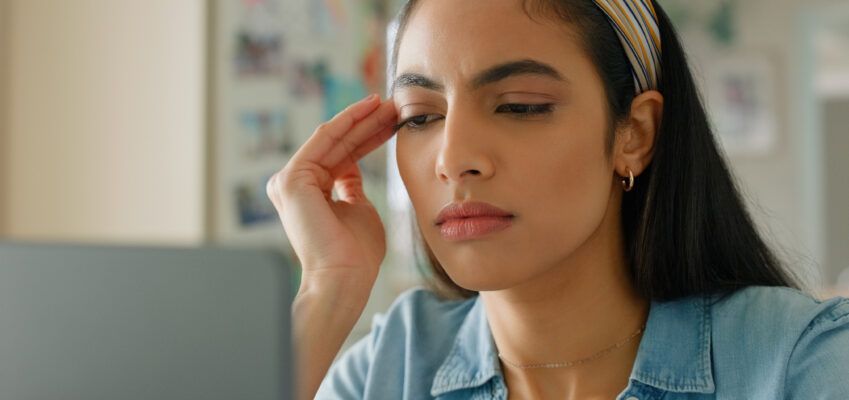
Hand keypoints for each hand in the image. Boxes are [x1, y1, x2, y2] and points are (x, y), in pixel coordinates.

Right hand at [266, 94, 397, 288]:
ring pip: (333, 138)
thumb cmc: (357, 254)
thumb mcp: (359, 210)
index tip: (394, 123)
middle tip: (394, 106)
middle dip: (367, 124)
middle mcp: (295, 184)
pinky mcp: (292, 178)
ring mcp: (290, 180)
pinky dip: (348, 121)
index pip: (343, 156)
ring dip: (361, 118)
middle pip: (338, 145)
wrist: (345, 278)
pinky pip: (325, 139)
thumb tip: (352, 170)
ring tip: (388, 104)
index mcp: (310, 193)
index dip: (369, 138)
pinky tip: (369, 109)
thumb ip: (352, 188)